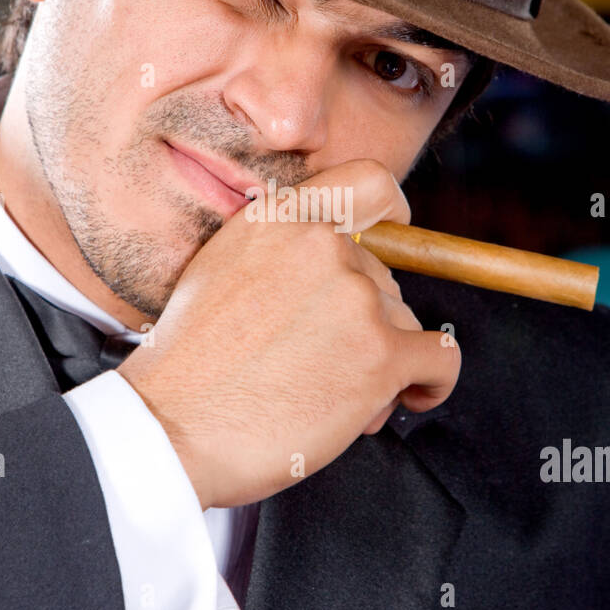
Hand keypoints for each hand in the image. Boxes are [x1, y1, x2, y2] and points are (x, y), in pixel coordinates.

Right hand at [117, 159, 459, 510]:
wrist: (169, 427)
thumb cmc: (188, 369)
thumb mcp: (218, 274)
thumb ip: (276, 257)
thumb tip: (334, 277)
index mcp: (277, 219)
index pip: (366, 182)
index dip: (393, 210)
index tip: (398, 232)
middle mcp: (321, 246)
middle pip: (382, 280)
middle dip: (363, 328)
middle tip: (318, 371)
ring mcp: (355, 298)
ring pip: (404, 325)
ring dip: (381, 366)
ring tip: (328, 400)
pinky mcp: (380, 353)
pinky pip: (440, 359)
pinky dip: (432, 383)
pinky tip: (410, 397)